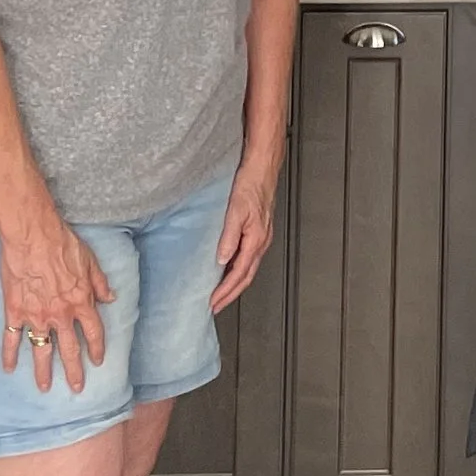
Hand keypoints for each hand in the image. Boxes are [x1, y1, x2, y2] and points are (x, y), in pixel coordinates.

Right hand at [0, 208, 114, 391]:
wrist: (32, 236)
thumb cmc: (62, 243)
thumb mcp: (90, 261)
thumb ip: (100, 283)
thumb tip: (111, 298)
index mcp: (81, 302)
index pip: (93, 332)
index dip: (97, 348)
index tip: (97, 361)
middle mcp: (60, 315)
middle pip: (70, 349)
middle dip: (74, 370)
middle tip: (76, 388)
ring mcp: (36, 316)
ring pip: (41, 350)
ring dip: (43, 371)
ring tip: (45, 388)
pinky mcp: (15, 311)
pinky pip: (11, 338)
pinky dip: (8, 354)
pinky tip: (8, 368)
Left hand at [210, 156, 278, 312]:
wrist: (262, 169)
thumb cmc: (250, 185)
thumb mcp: (235, 211)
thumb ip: (228, 237)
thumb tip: (222, 260)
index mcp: (256, 240)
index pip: (239, 274)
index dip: (226, 291)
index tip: (213, 302)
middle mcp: (261, 242)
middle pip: (246, 277)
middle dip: (230, 294)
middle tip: (216, 306)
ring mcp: (262, 238)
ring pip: (248, 269)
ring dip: (234, 284)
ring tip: (221, 294)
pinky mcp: (258, 232)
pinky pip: (249, 258)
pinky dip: (238, 270)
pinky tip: (229, 269)